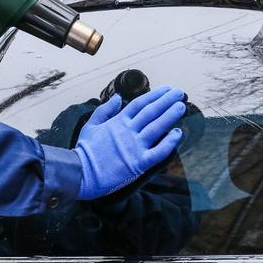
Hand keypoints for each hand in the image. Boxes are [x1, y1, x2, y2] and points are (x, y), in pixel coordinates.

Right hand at [74, 85, 185, 199]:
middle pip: (151, 112)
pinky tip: (178, 134)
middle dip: (167, 101)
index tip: (167, 89)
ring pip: (156, 128)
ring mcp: (134, 147)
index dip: (155, 95)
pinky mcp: (138, 163)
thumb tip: (118, 97)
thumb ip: (105, 110)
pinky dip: (169, 143)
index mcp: (117, 122)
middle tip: (180, 93)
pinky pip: (158, 152)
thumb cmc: (85, 151)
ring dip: (170, 116)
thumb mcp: (91, 125)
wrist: (80, 173)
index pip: (140, 104)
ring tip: (182, 107)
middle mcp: (128, 132)